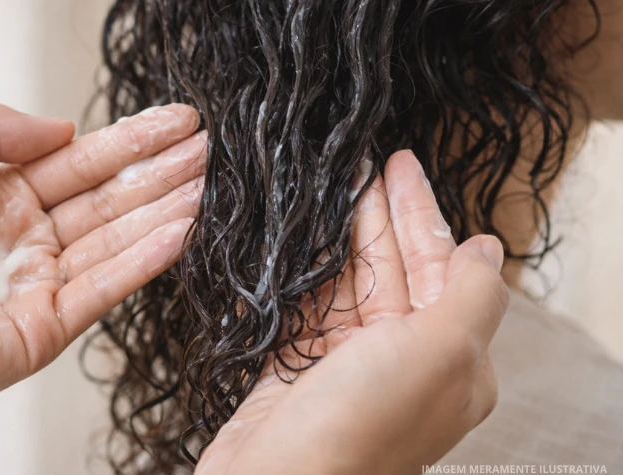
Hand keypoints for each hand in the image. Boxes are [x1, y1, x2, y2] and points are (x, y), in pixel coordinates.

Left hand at [0, 104, 204, 465]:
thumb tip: (66, 127)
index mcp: (1, 198)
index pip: (81, 164)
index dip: (130, 143)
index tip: (176, 123)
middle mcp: (28, 240)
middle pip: (109, 200)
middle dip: (160, 174)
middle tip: (210, 152)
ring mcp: (41, 285)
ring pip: (117, 240)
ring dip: (165, 212)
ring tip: (211, 187)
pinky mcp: (47, 328)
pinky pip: (106, 287)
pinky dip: (145, 261)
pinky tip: (182, 231)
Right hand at [197, 151, 508, 474]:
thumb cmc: (361, 423)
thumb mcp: (440, 352)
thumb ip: (471, 296)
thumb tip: (488, 247)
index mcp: (451, 360)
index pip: (442, 268)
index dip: (422, 213)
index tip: (400, 164)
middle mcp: (402, 363)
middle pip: (393, 270)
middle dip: (378, 214)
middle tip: (359, 160)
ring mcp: (345, 367)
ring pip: (346, 285)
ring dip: (337, 236)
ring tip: (325, 185)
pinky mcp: (295, 371)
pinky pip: (303, 309)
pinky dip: (299, 273)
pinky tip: (294, 239)